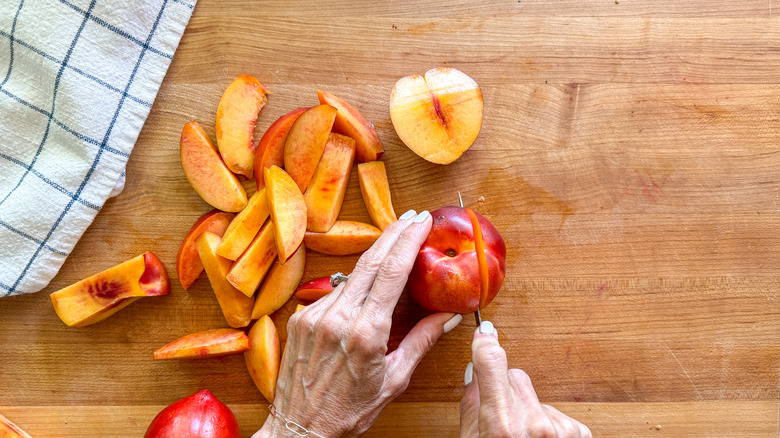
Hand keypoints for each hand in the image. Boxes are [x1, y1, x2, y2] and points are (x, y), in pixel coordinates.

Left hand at [254, 210, 462, 437]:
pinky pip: (334, 291)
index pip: (391, 273)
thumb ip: (422, 341)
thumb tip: (448, 316)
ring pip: (352, 274)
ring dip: (376, 256)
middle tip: (413, 216)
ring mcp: (315, 315)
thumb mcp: (394, 379)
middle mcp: (338, 318)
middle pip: (371, 262)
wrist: (301, 428)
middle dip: (394, 234)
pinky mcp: (301, 318)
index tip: (422, 223)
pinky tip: (368, 280)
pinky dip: (355, 282)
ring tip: (396, 240)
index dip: (408, 242)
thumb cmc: (350, 411)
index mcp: (366, 333)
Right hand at [460, 322, 590, 437]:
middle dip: (504, 389)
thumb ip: (473, 407)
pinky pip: (555, 412)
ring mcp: (559, 430)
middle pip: (515, 376)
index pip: (493, 364)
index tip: (484, 332)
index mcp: (501, 426)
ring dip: (527, 411)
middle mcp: (534, 425)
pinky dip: (547, 424)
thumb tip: (475, 374)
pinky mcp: (578, 434)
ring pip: (535, 396)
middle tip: (498, 416)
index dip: (486, 345)